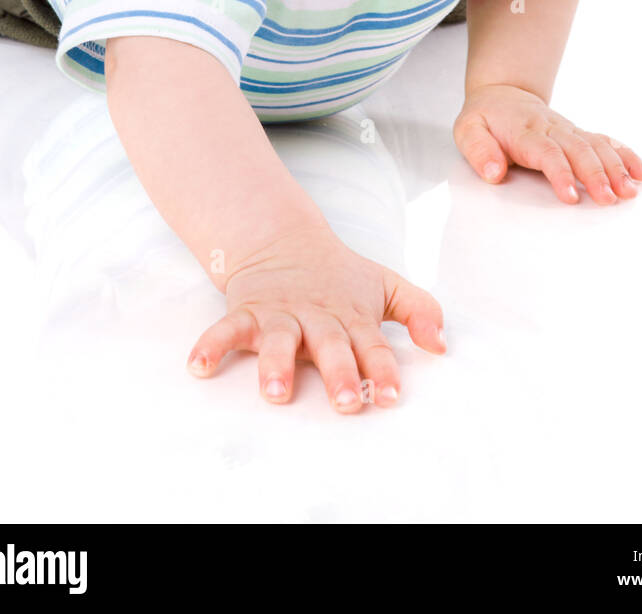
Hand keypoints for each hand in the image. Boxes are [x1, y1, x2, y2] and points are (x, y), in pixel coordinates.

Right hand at [186, 223, 445, 411]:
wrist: (283, 239)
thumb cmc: (341, 276)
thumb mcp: (385, 286)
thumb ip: (419, 311)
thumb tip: (442, 346)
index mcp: (352, 315)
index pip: (373, 345)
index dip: (383, 369)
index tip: (392, 396)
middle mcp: (317, 316)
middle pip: (330, 345)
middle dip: (338, 373)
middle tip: (345, 402)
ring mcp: (280, 314)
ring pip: (278, 340)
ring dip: (276, 365)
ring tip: (276, 393)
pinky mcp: (247, 312)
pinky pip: (226, 329)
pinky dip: (211, 345)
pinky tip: (198, 367)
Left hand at [453, 83, 641, 204]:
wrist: (502, 93)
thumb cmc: (485, 117)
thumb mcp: (467, 130)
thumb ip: (478, 150)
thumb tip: (493, 173)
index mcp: (524, 131)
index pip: (546, 152)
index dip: (560, 174)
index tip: (571, 197)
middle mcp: (552, 129)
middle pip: (579, 149)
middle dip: (596, 174)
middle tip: (610, 198)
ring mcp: (568, 130)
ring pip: (597, 145)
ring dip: (616, 167)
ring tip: (630, 191)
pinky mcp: (578, 133)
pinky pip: (606, 141)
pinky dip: (626, 155)